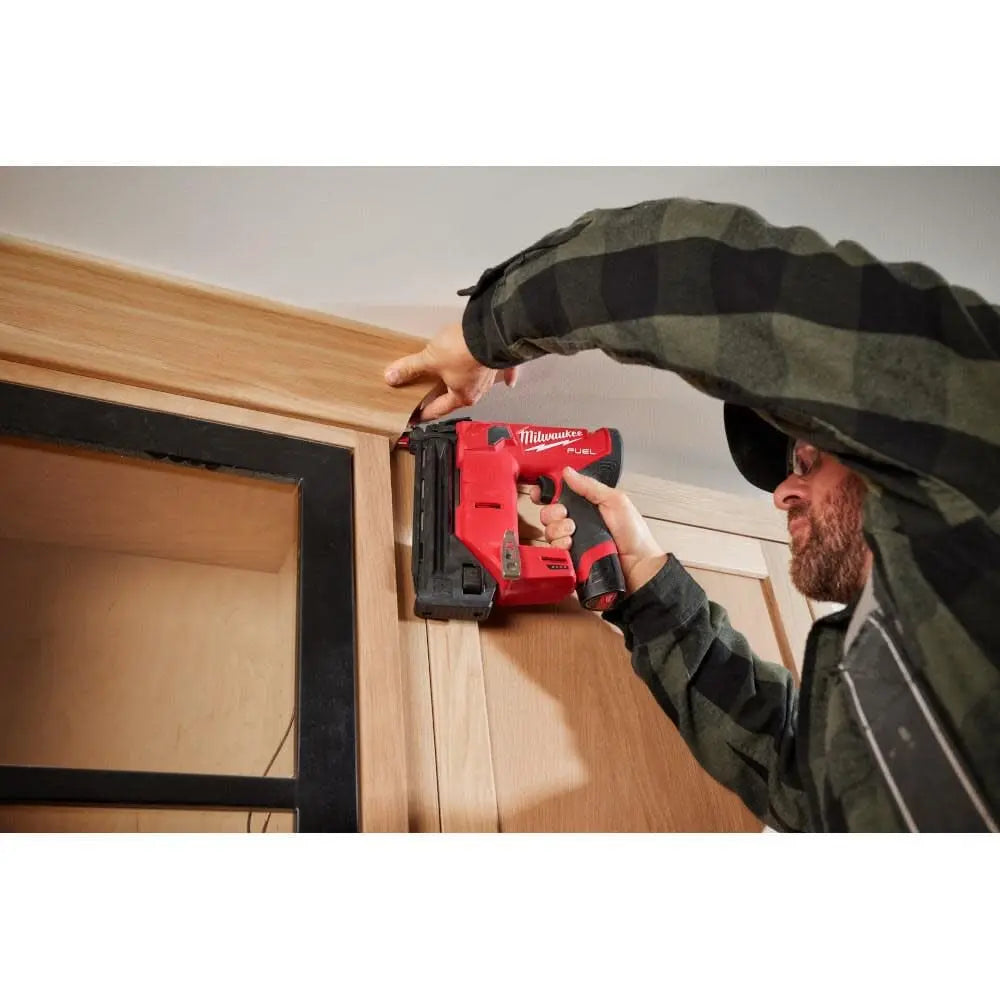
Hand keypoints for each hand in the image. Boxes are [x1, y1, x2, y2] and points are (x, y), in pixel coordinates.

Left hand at [384, 323, 518, 421]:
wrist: (491, 332)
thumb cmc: (465, 350)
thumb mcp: (430, 359)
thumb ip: (410, 368)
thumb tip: (392, 377)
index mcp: (462, 396)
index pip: (438, 410)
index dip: (424, 413)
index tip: (417, 417)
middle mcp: (477, 390)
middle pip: (456, 397)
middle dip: (443, 397)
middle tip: (430, 397)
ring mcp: (489, 376)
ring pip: (475, 385)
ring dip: (466, 385)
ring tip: (456, 381)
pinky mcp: (498, 361)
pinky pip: (502, 373)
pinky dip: (505, 377)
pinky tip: (508, 381)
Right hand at [531, 467, 667, 595]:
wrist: (637, 564)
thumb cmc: (634, 534)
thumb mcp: (615, 501)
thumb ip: (590, 486)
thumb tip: (568, 472)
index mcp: (586, 505)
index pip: (559, 495)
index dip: (546, 492)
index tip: (540, 492)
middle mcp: (577, 522)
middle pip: (549, 513)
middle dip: (553, 513)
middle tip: (566, 515)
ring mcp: (573, 541)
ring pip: (549, 531)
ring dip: (558, 530)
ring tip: (574, 532)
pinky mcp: (570, 558)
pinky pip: (554, 550)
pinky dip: (559, 546)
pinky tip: (570, 546)